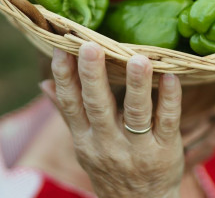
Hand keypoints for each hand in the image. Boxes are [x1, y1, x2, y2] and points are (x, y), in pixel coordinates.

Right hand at [40, 43, 183, 197]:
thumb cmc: (110, 168)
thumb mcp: (84, 146)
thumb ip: (68, 113)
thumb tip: (43, 83)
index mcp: (85, 139)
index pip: (71, 105)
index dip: (64, 78)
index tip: (62, 50)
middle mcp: (108, 144)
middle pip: (99, 106)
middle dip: (93, 76)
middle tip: (91, 46)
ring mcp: (138, 149)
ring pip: (136, 114)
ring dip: (137, 86)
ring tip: (138, 59)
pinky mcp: (166, 150)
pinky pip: (168, 122)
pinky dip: (170, 100)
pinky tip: (171, 77)